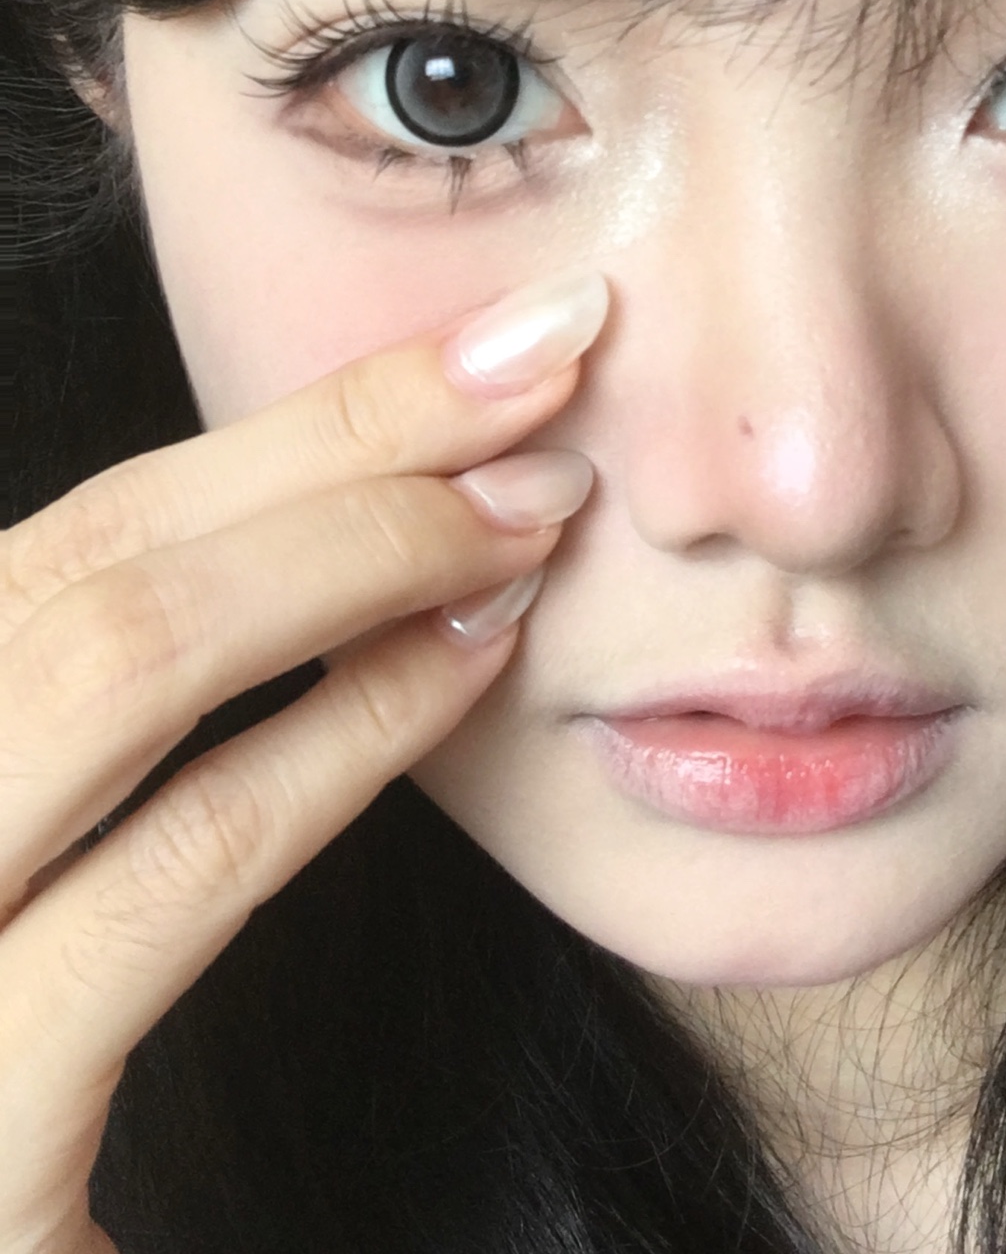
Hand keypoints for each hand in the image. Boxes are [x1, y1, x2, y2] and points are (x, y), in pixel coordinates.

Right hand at [0, 271, 605, 1253]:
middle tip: (541, 382)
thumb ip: (123, 725)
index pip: (82, 537)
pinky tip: (460, 674)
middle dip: (342, 444)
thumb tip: (343, 558)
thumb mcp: (47, 854)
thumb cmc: (42, 1062)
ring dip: (356, 555)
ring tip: (529, 515)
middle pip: (96, 560)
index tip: (478, 357)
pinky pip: (169, 873)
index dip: (288, 427)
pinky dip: (330, 741)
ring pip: (114, 660)